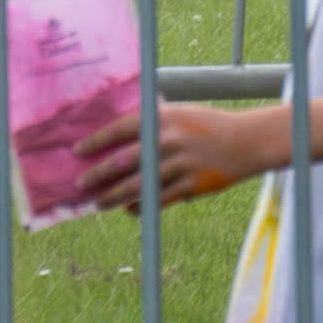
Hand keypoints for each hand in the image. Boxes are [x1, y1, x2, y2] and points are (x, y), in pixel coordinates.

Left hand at [47, 99, 266, 214]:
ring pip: (137, 186)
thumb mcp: (179, 113)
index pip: (119, 130)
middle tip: (80, 185)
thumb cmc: (207, 124)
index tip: (77, 152)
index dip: (95, 141)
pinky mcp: (190, 187)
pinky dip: (140, 207)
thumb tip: (118, 134)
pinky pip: (158, 201)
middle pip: (122, 162)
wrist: (245, 142)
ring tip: (99, 204)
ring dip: (114, 197)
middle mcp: (167, 142)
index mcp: (161, 119)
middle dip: (98, 175)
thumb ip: (152, 121)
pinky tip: (129, 209)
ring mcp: (179, 166)